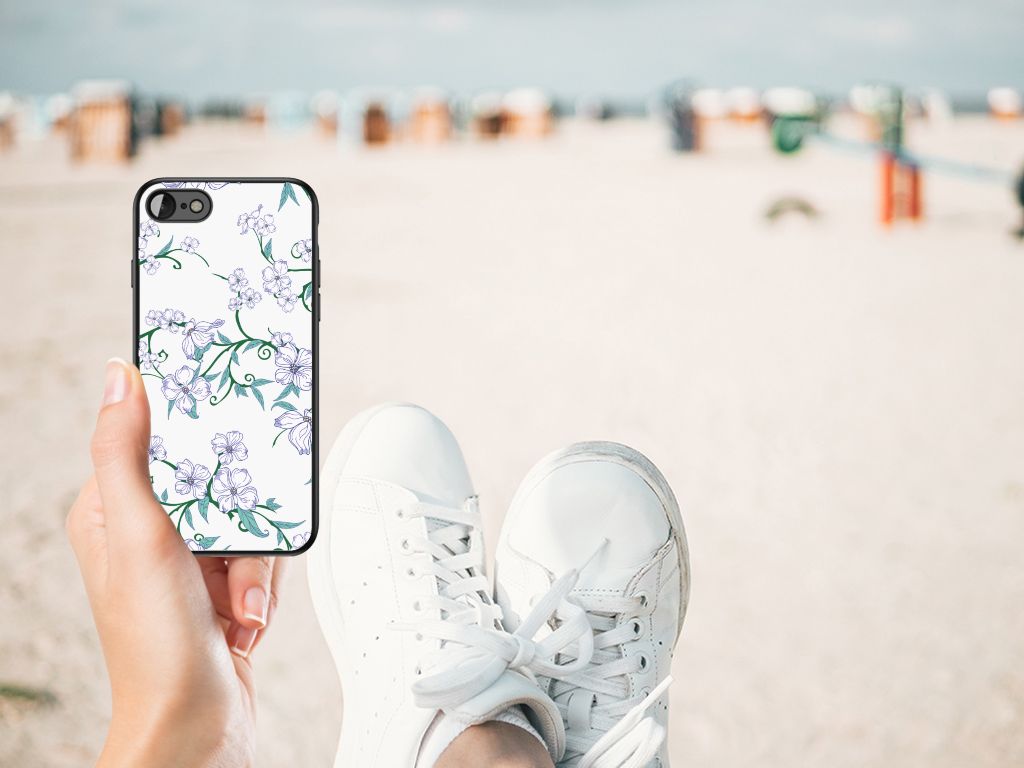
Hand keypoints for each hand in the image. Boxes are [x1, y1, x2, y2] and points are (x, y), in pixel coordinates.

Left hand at [66, 358, 285, 766]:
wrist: (197, 725)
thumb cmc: (156, 645)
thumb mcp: (139, 535)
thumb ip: (125, 453)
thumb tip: (120, 377)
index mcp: (111, 509)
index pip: (158, 440)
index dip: (196, 434)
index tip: (224, 430)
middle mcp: (149, 532)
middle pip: (219, 480)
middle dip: (240, 525)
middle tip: (229, 559)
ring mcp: (187, 560)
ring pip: (249, 519)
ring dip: (254, 566)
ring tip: (237, 605)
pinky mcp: (220, 585)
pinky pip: (262, 557)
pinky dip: (262, 587)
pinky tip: (244, 618)